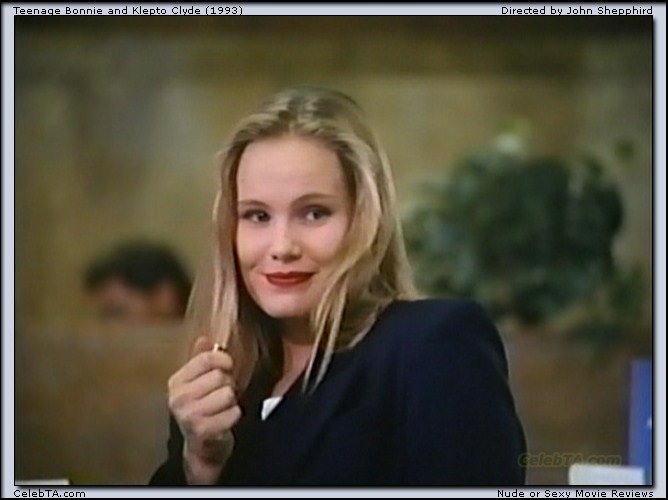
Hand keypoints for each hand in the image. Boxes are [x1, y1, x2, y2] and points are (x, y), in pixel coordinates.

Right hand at [167, 336, 241, 483]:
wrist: (201, 447)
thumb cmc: (203, 410)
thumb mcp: (199, 383)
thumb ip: (202, 360)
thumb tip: (204, 338)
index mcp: (177, 381)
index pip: (207, 358)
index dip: (224, 360)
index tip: (228, 367)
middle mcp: (178, 397)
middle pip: (220, 376)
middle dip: (228, 385)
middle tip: (222, 395)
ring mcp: (188, 415)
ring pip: (228, 394)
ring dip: (232, 402)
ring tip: (223, 408)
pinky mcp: (202, 430)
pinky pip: (233, 412)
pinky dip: (234, 416)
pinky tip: (225, 420)